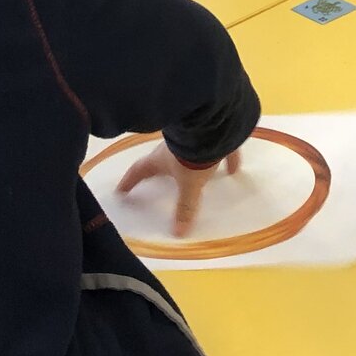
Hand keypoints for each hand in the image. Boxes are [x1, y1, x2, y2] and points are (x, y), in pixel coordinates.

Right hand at [116, 137, 241, 237]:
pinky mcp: (212, 134)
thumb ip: (185, 207)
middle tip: (155, 177)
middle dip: (158, 169)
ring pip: (187, 151)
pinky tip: (234, 167)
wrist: (213, 124)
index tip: (121, 189)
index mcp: (160, 158)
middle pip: (161, 159)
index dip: (129, 181)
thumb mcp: (189, 184)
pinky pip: (217, 148)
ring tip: (195, 172)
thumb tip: (178, 232)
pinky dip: (225, 158)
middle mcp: (171, 146)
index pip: (139, 170)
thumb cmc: (192, 157)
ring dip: (189, 161)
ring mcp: (191, 138)